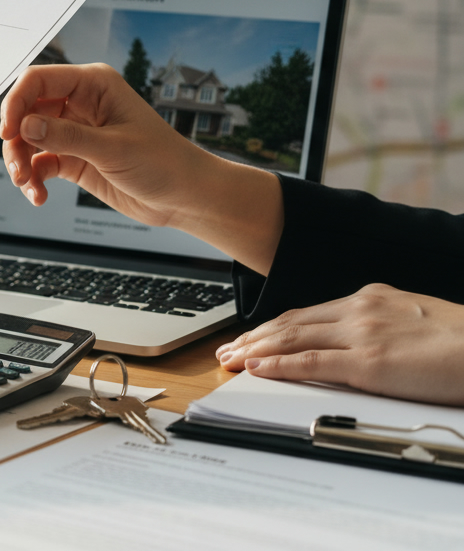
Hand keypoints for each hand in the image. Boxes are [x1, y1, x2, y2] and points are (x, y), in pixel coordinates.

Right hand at [0, 63, 282, 273]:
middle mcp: (80, 103)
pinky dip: (34, 179)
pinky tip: (40, 196)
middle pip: (27, 111)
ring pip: (29, 139)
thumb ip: (67, 136)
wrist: (184, 197)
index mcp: (93, 85)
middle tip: (17, 168)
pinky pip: (40, 163)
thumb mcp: (113, 148)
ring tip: (28, 186)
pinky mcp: (74, 157)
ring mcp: (75, 131)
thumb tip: (25, 126)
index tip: (8, 132)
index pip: (38, 80)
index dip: (16, 102)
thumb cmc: (163, 162)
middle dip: (16, 140)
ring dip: (22, 162)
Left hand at [216, 285, 463, 405]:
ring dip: (255, 350)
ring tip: (229, 360)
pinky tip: (256, 368)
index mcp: (372, 297)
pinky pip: (310, 362)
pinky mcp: (368, 362)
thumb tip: (361, 340)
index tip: (251, 337)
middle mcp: (360, 309)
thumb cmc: (463, 342)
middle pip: (291, 322)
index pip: (308, 312)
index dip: (273, 326)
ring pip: (292, 339)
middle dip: (253, 337)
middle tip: (226, 350)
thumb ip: (382, 324)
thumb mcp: (415, 319)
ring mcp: (362, 333)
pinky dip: (277, 365)